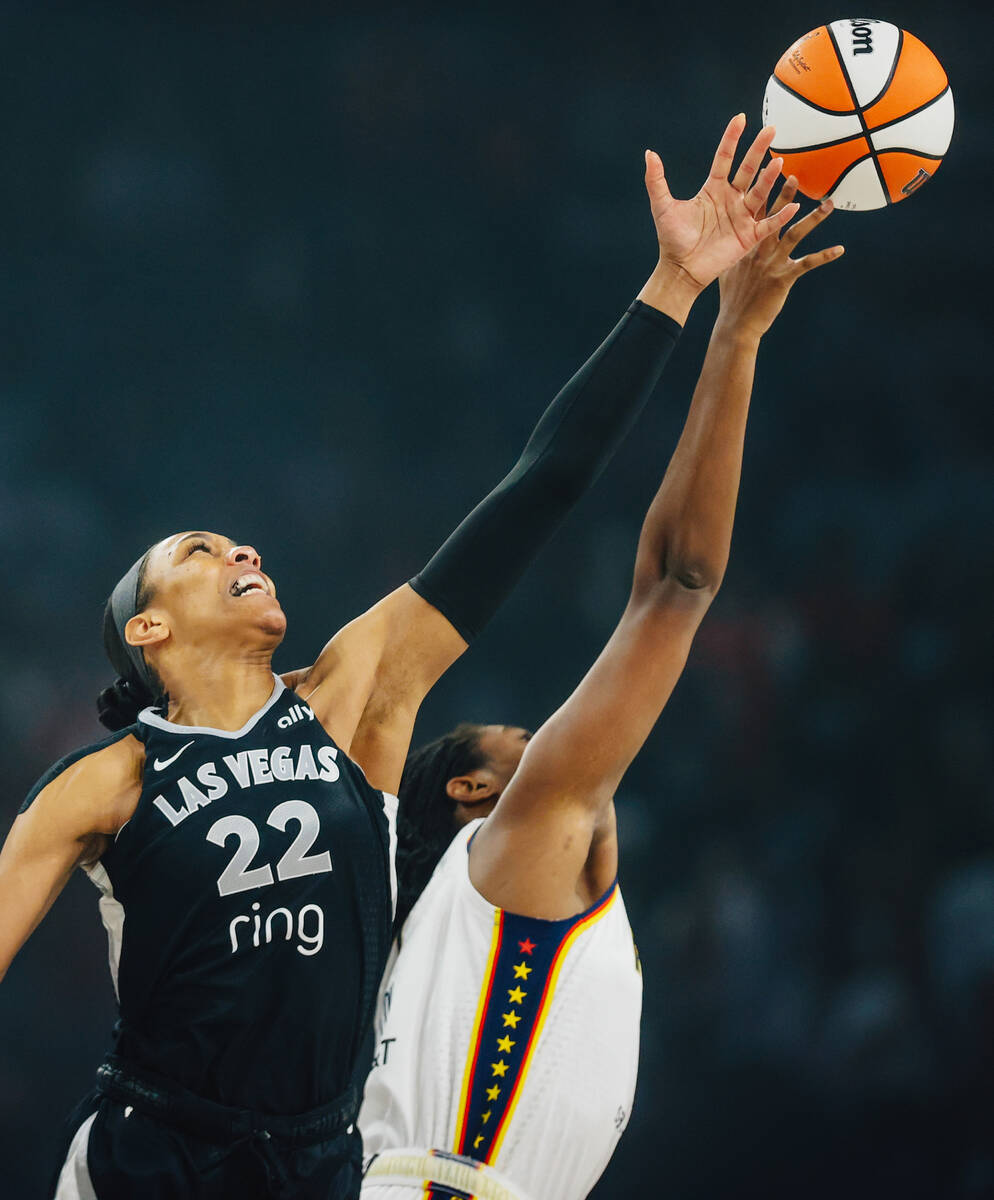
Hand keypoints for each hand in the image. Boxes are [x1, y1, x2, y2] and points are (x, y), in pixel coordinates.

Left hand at [646, 115, 799, 292]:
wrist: (680, 269)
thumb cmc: (671, 238)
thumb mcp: (662, 206)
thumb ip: (656, 180)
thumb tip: (649, 153)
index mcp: (713, 189)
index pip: (725, 158)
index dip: (732, 139)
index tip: (740, 118)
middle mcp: (731, 199)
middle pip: (748, 169)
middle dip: (758, 150)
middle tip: (771, 130)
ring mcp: (742, 217)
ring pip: (759, 193)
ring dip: (769, 179)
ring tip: (778, 163)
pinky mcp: (749, 236)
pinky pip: (768, 224)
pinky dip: (781, 216)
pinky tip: (793, 204)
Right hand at [716, 176, 844, 340]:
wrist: (736, 324)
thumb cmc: (733, 299)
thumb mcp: (729, 270)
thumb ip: (737, 253)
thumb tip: (738, 244)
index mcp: (744, 244)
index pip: (753, 212)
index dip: (760, 192)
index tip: (767, 172)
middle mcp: (758, 249)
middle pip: (774, 215)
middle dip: (785, 194)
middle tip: (796, 175)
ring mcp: (772, 262)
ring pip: (795, 234)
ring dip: (814, 218)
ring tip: (829, 203)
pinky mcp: (784, 278)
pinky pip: (808, 263)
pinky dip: (825, 256)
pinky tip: (840, 250)